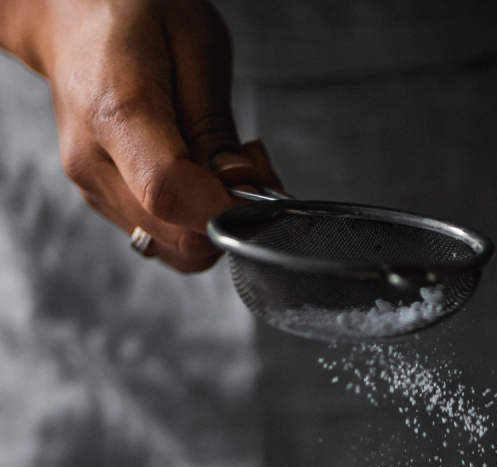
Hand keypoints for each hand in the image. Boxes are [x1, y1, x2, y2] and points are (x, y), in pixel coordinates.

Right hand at [0, 0, 282, 271]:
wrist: (70, 12)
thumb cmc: (131, 13)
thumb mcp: (194, 43)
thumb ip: (215, 123)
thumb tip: (239, 187)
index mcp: (112, 111)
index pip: (169, 193)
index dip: (225, 209)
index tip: (262, 197)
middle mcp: (93, 162)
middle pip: (177, 236)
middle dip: (230, 217)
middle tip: (251, 168)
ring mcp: (94, 188)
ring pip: (176, 249)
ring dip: (215, 222)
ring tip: (224, 163)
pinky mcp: (104, 201)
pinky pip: (165, 237)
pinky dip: (195, 220)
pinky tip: (199, 175)